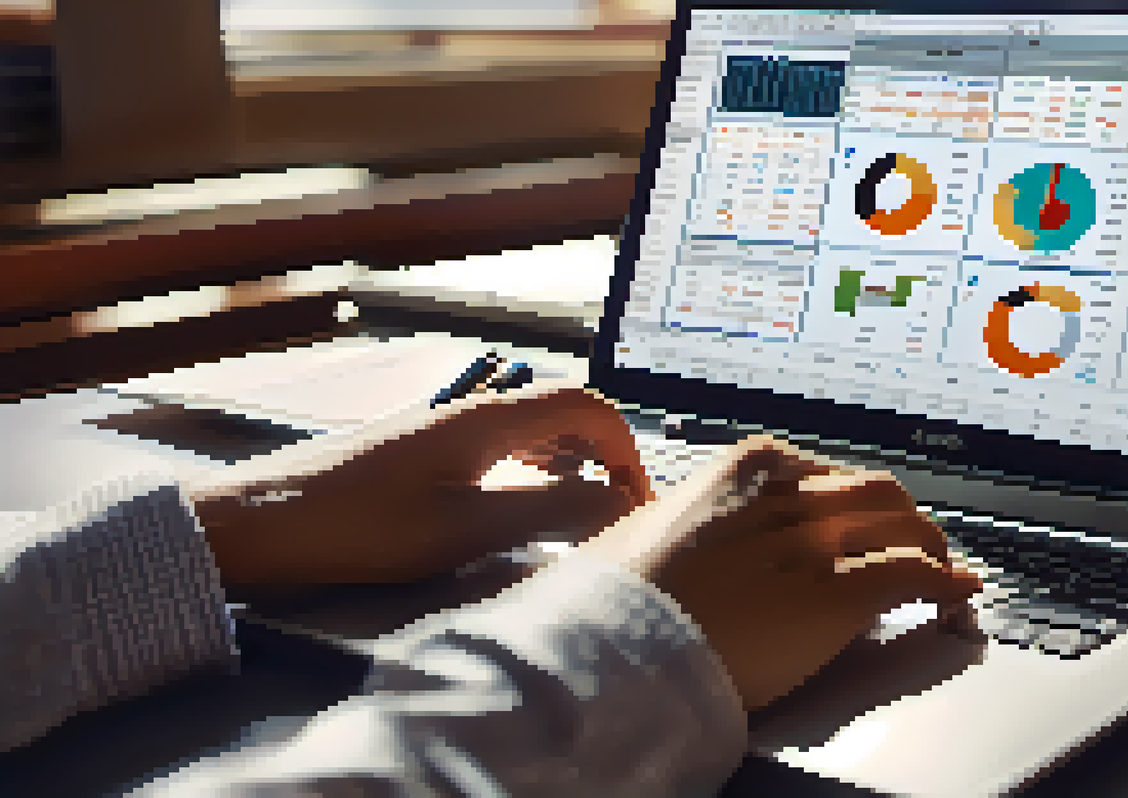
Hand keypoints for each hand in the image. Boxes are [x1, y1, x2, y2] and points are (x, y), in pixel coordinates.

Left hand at [188, 380, 653, 585]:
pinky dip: (533, 470)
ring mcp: (443, 431)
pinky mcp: (420, 455)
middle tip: (622, 512)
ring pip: (532, 429)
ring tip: (586, 511)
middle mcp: (471, 412)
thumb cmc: (356, 527)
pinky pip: (500, 448)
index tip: (640, 501)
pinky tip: (523, 506)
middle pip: (565, 413)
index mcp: (488, 419)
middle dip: (607, 455)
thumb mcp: (462, 530)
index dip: (628, 448)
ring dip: (572, 463)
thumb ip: (549, 513)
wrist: (256, 524)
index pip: (588, 406)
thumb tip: (623, 504)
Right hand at [581, 436, 982, 710]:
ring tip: (946, 575)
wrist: (617, 645)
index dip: (858, 507)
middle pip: (879, 495)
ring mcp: (819, 542)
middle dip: (906, 523)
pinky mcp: (840, 598)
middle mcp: (792, 493)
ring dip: (932, 552)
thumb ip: (686, 516)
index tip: (868, 526)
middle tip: (919, 549)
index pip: (829, 476)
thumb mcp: (648, 525)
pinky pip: (915, 579)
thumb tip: (682, 526)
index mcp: (749, 468)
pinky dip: (946, 585)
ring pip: (905, 530)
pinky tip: (959, 597)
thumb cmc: (617, 595)